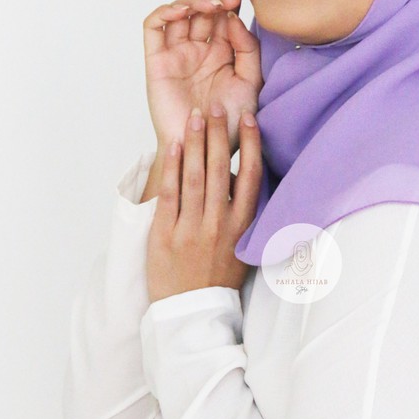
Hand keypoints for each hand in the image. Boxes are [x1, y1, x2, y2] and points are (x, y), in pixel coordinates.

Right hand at [143, 0, 262, 155]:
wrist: (205, 152)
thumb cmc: (229, 125)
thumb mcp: (252, 84)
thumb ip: (248, 50)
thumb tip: (233, 18)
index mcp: (224, 51)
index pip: (226, 11)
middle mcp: (200, 48)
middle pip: (204, 6)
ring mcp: (177, 53)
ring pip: (180, 11)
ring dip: (195, 0)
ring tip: (211, 6)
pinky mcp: (157, 61)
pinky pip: (154, 27)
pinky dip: (165, 12)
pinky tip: (183, 11)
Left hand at [146, 101, 261, 303]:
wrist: (191, 312)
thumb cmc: (217, 276)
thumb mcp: (243, 244)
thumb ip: (243, 210)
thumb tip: (240, 174)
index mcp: (244, 226)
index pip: (252, 176)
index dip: (251, 145)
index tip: (249, 119)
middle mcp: (220, 224)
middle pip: (222, 169)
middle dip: (218, 133)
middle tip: (216, 106)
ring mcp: (193, 228)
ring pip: (196, 176)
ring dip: (196, 142)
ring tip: (194, 116)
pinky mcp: (166, 234)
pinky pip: (171, 194)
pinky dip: (173, 167)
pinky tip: (175, 145)